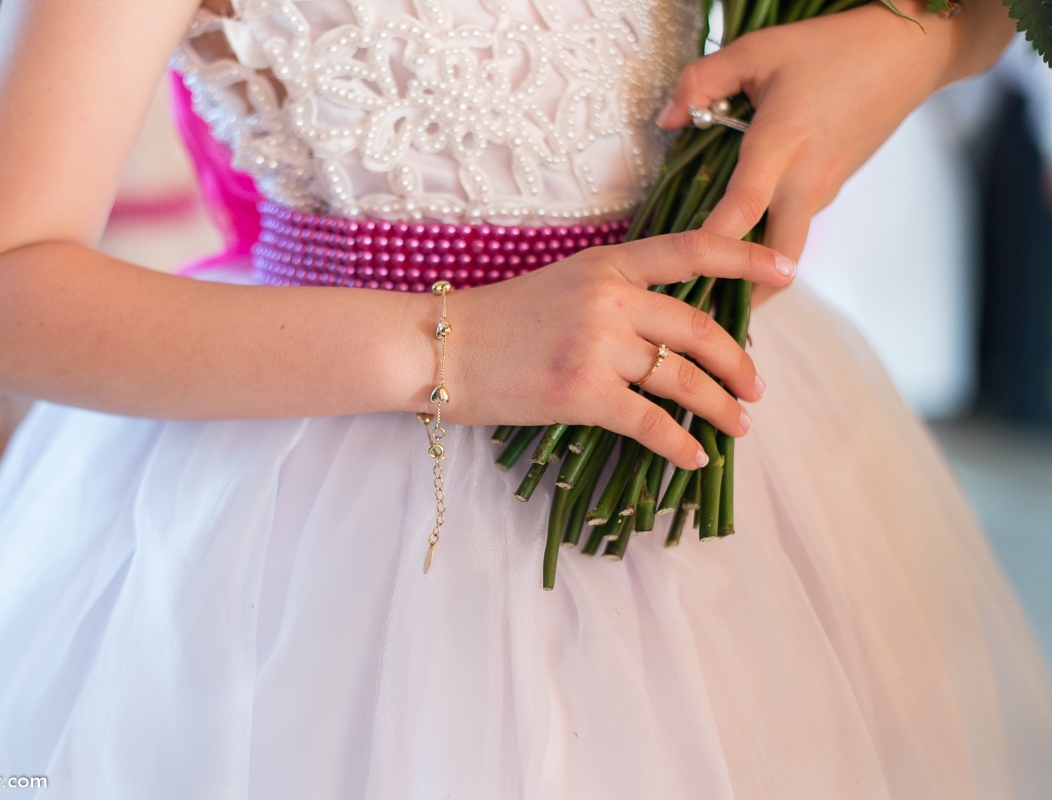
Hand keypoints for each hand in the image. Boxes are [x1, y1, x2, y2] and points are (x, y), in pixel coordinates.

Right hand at [442, 231, 795, 468]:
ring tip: (737, 426)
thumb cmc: (497, 320)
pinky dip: (679, 444)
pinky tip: (693, 456)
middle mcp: (610, 299)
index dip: (746, 260)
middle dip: (738, 364)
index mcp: (607, 265)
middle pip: (698, 329)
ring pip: (682, 379)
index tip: (786, 272)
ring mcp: (597, 347)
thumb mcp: (563, 285)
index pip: (692, 250)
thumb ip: (616, 295)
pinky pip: (651, 422)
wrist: (440, 347)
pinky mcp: (583, 394)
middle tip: (755, 388)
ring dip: (718, 407)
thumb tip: (670, 330)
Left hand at [657, 2, 1010, 280]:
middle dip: (742, 295)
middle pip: (775, 260)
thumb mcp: (757, 50)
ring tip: (708, 295)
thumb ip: (703, 83)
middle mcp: (804, 181)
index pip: (740, 210)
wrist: (908, 54)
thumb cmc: (829, 47)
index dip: (709, 247)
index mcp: (781, 145)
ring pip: (785, 249)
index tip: (680, 277)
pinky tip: (734, 244)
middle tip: (703, 322)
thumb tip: (667, 120)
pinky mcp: (831, 191)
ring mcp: (822, 192)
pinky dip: (765, 243)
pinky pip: (792, 227)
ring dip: (752, 275)